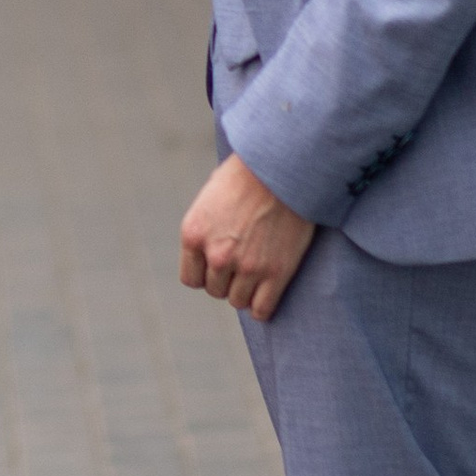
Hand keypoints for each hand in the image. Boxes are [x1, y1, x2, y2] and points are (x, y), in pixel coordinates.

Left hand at [179, 156, 316, 318]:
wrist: (284, 167)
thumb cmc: (248, 175)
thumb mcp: (211, 197)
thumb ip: (206, 229)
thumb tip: (208, 250)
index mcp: (194, 234)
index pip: (191, 278)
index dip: (206, 274)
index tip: (219, 266)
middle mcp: (216, 255)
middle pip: (216, 290)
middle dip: (227, 280)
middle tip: (243, 263)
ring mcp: (247, 266)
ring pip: (238, 301)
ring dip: (246, 291)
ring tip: (257, 274)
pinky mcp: (276, 273)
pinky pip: (262, 309)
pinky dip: (263, 306)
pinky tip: (268, 292)